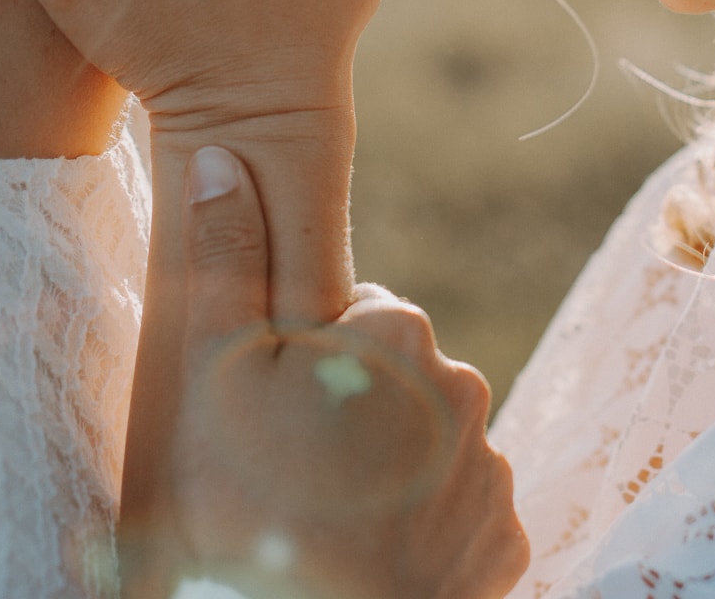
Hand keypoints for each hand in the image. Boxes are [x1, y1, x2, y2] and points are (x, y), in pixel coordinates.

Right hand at [121, 146, 528, 598]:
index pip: (354, 319)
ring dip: (391, 472)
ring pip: (428, 448)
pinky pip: (459, 515)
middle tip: (291, 480)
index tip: (272, 418)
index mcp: (396, 332)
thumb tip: (222, 154)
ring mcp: (489, 469)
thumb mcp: (209, 371)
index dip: (304, 365)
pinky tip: (374, 559)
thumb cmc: (242, 504)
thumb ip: (224, 254)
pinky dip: (425, 530)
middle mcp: (462, 385)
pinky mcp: (504, 542)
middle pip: (395, 383)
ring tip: (328, 525)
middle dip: (353, 414)